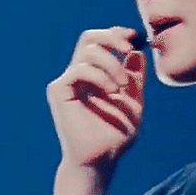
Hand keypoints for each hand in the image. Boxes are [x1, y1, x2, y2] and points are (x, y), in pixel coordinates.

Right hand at [47, 26, 145, 172]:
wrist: (102, 160)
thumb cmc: (116, 135)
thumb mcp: (134, 102)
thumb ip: (135, 79)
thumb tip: (137, 53)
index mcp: (95, 74)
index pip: (100, 42)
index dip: (116, 34)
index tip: (135, 38)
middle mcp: (78, 75)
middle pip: (89, 38)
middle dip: (111, 38)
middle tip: (128, 48)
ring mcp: (67, 82)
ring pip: (87, 52)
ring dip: (110, 63)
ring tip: (122, 85)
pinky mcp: (59, 91)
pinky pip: (78, 70)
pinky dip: (98, 75)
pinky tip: (111, 91)